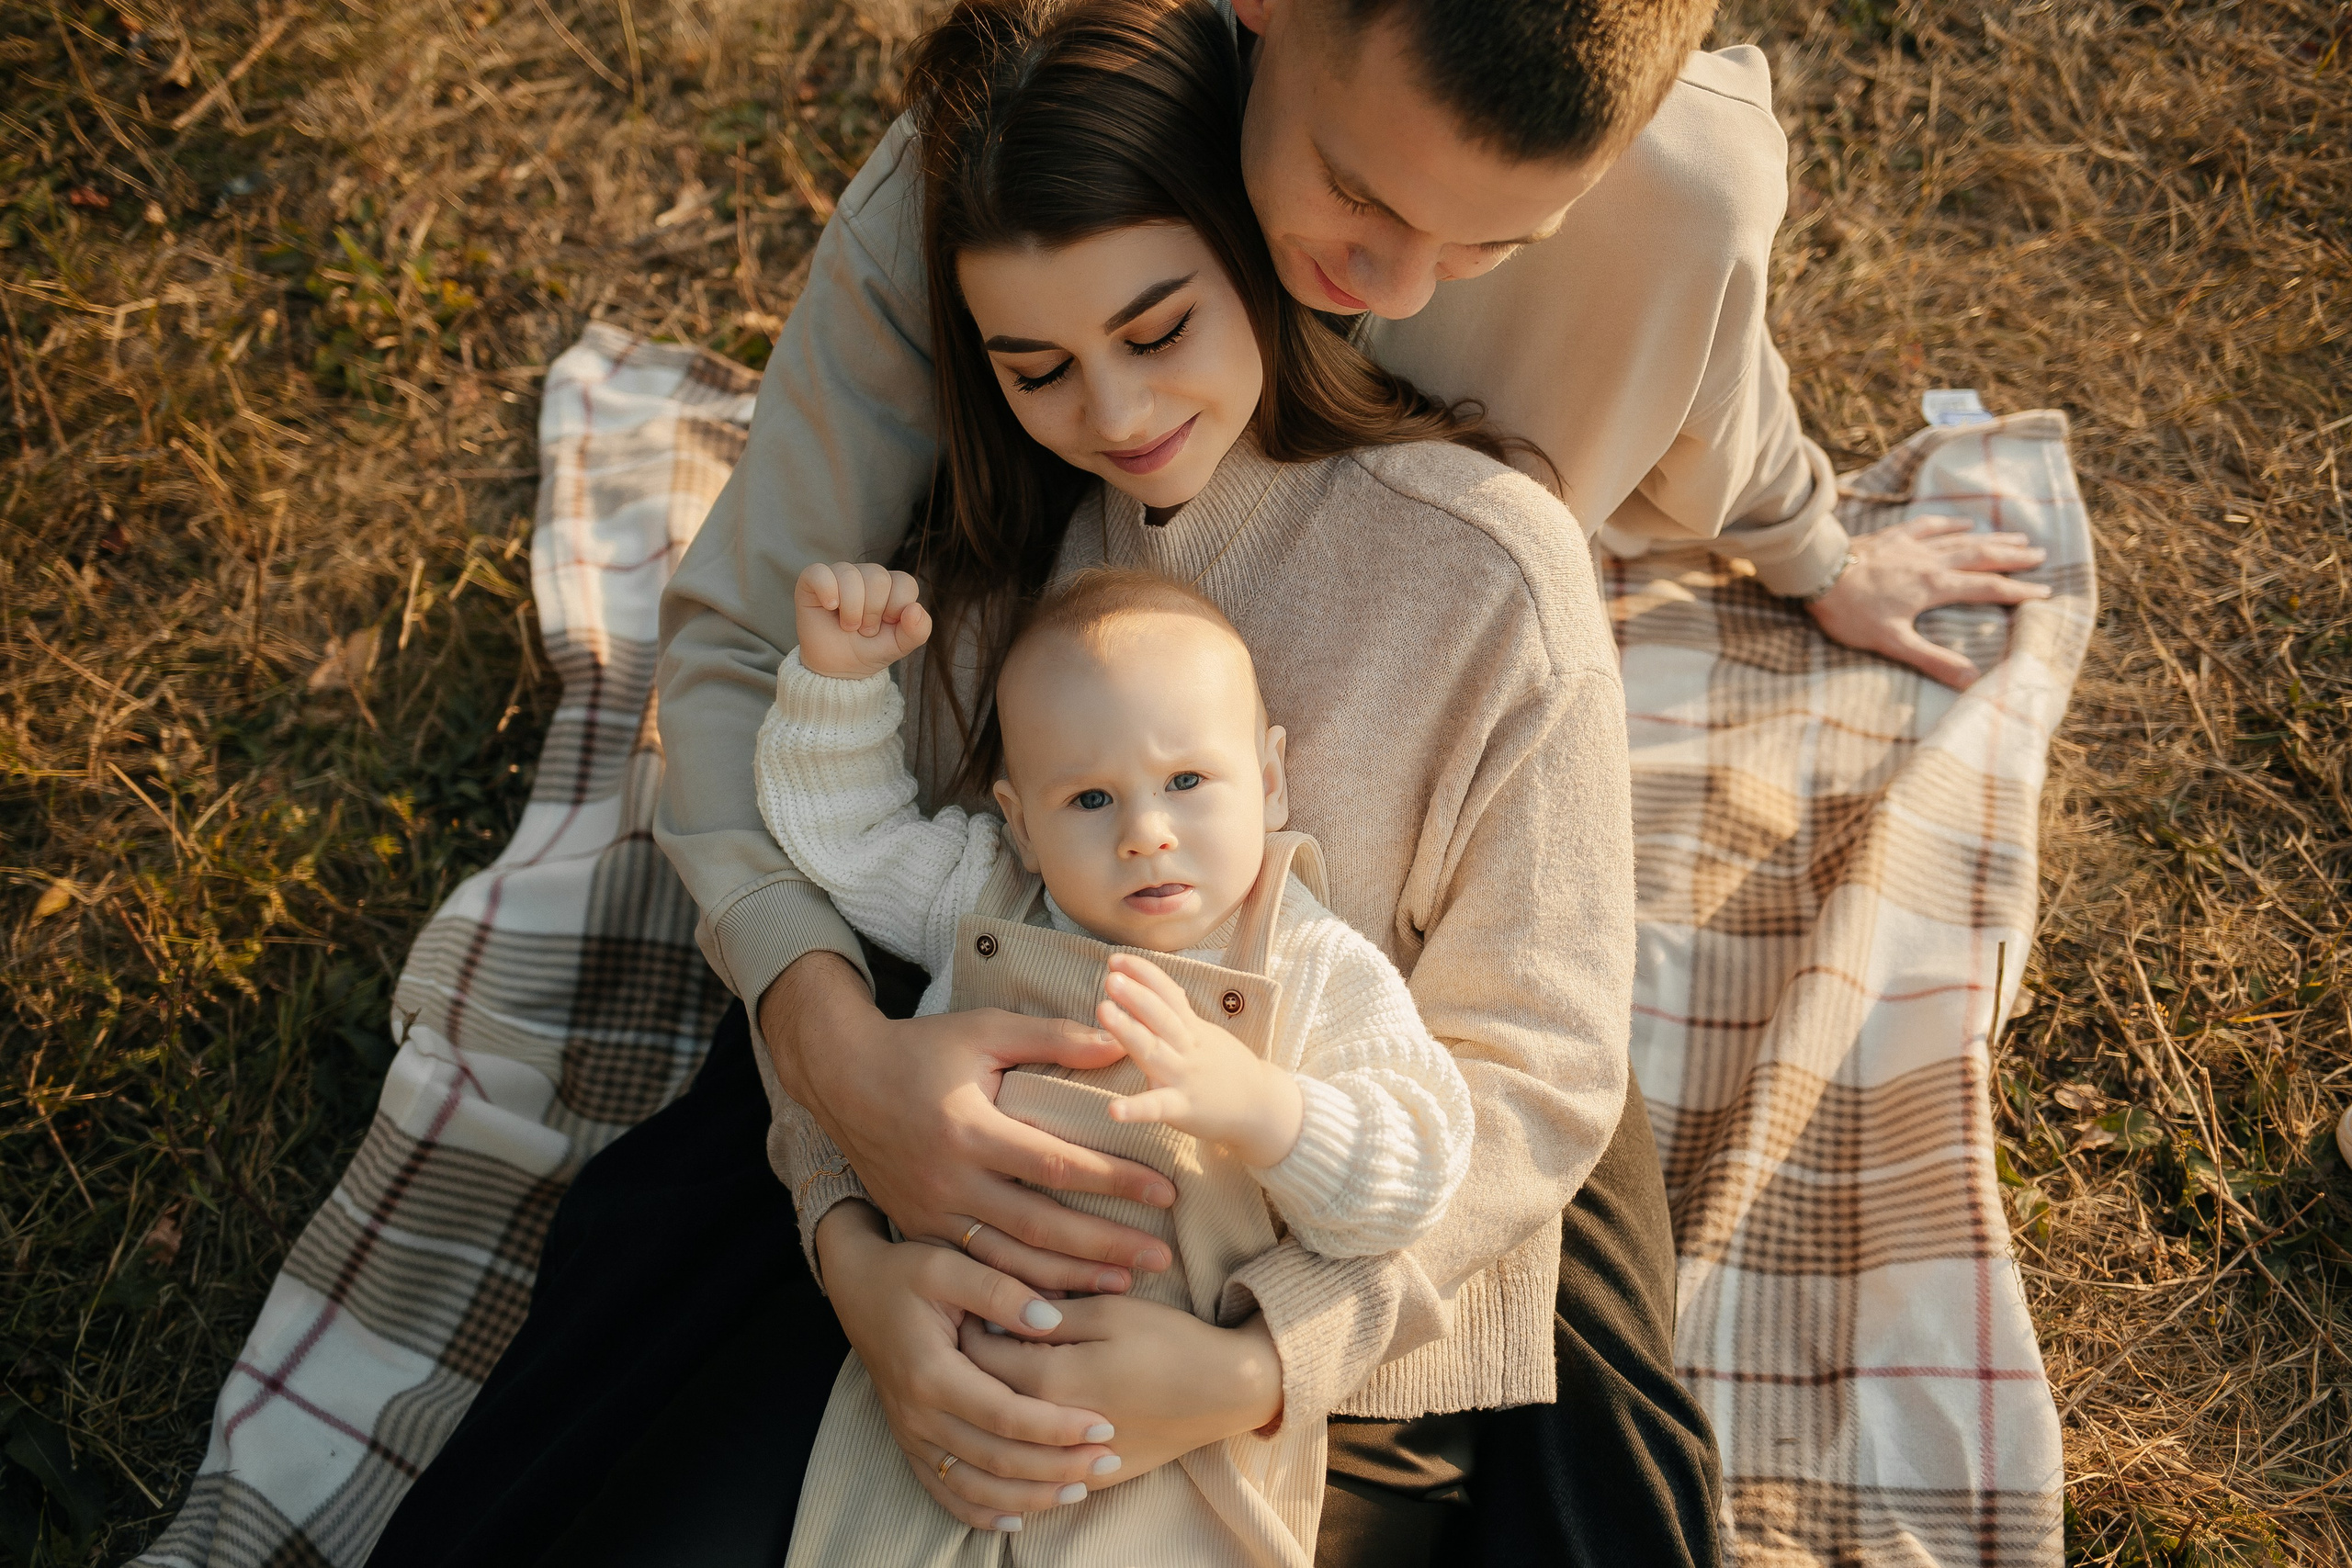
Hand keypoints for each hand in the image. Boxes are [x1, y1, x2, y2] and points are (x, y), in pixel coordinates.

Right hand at [760, 953, 1176, 1293]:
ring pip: (1010, 1260)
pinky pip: (978, 1268)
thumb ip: (1052, 1039)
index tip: (1165, 1193)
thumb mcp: (984, 1030)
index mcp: (970, 1129)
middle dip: (1105, 1246)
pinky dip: (1023, 1289)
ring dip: (1071, 1278)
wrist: (840, 1078)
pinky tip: (1063, 1299)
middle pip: (1041, 1226)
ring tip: (1127, 1285)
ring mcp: (931, 1213)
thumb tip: (1120, 1045)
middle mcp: (950, 1181)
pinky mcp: (919, 1231)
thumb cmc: (919, 1049)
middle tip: (1161, 1259)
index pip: (1055, 1164)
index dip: (1114, 1181)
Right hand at [795, 560, 931, 679]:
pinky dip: (827, 591)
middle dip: (872, 613)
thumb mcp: (899, 646)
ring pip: (850, 575)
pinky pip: (820, 573)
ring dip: (851, 610)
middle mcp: (867, 575)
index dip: (896, 609)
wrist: (837, 668)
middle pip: (878, 578)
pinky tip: (830, 607)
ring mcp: (840, 574)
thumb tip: (915, 609)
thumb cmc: (869, 650)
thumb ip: (918, 631)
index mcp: (892, 586)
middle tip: (863, 629)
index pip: (905, 583)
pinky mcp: (813, 579)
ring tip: (847, 625)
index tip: (885, 626)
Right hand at [813, 1204, 1119, 1530]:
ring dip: (1029, 1495)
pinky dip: (982, 1512)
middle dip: (1056, 1466)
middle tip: (1107, 1460)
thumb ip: (1000, 1290)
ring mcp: (912, 1434)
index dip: (1056, 1425)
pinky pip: (945, 1492)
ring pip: (974, 1486)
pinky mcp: (910, 1442)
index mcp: (931, 1372)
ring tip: (1080, 1489)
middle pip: (996, 1458)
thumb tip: (1050, 1320)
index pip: (1005, 1414)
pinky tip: (1020, 1518)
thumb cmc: (904, 1272)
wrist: (856, 1288)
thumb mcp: (947, 1264)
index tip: (1104, 1423)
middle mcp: (918, 1413)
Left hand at [961, 1292, 1284, 1484]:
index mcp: (1052, 1380)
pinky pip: (1038, 1467)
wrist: (1226, 1392)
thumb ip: (1047, 1316)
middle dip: (974, 1367)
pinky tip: (1027, 1417)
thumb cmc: (1169, 1341)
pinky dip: (1023, 1444)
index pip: (979, 1355)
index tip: (970, 1306)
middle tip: (975, 1336)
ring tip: (999, 1374)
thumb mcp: (1109, 1310)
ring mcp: (1072, 1462)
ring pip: (1009, 1440)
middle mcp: (1053, 1430)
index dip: (968, 1325)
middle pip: (987, 1399)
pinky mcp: (1092, 1479)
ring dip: (995, 1408)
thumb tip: (995, 1316)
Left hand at [1099, 953, 1301, 1169]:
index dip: (1144, 975)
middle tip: (1111, 978)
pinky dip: (1136, 1109)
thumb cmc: (1225, 1068)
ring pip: (1153, 1051)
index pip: (1169, 994)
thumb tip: (1145, 986)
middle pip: (1160, 1016)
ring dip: (1128, 1030)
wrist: (1261, 1106)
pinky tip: (1114, 1109)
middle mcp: (1187, 1047)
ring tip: (1103, 1010)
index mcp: (1192, 1028)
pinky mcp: (1182, 1108)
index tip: (1116, 958)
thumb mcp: (1203, 1033)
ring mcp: (1184, 1077)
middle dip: (1135, 995)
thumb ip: (1175, 1013)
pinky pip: (1157, 1107)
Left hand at [1804, 516, 2051, 688]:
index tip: (2044, 592)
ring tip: (2016, 537)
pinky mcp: (1892, 536)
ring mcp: (1912, 545)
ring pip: (1961, 539)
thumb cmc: (1849, 610)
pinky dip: (1950, 523)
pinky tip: (1962, 521)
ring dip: (1991, 538)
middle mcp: (1931, 561)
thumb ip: (1932, 660)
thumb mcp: (1891, 642)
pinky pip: (1928, 525)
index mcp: (1935, 587)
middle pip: (1981, 556)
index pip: (1987, 588)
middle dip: (2012, 557)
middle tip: (2041, 554)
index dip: (2018, 591)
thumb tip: (1970, 679)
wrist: (1815, 572)